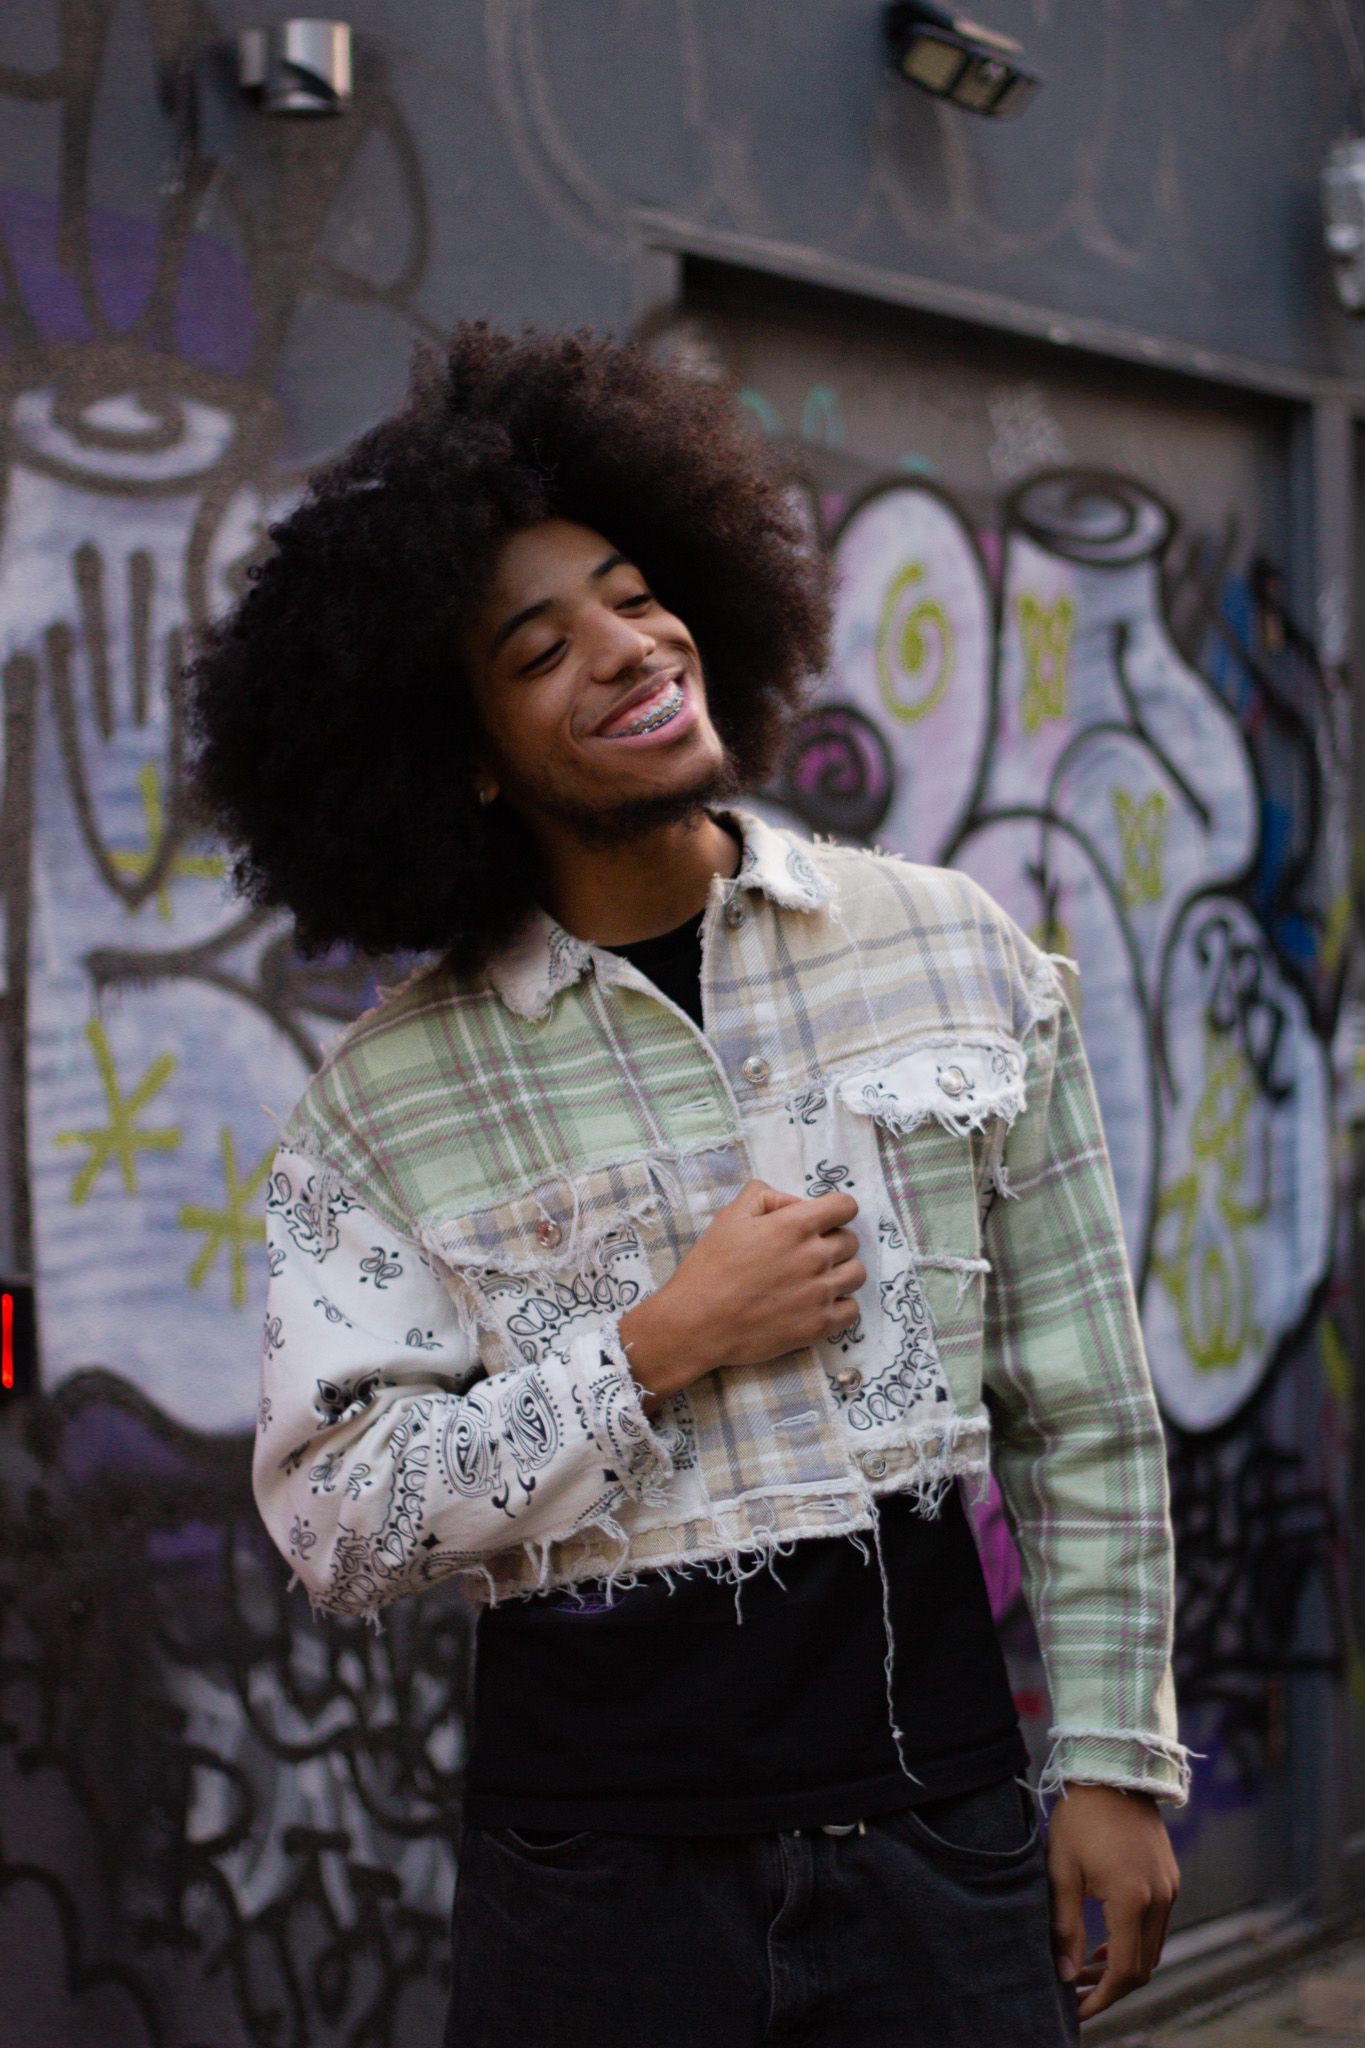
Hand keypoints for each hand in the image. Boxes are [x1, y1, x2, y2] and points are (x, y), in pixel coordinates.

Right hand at [619, 1180, 865, 1404]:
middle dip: (833, 1241)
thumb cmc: (710, 1268)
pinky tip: (818, 1304)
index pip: (846, 1205)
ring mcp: (821, 1293)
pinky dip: (840, 1305)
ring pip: (857, 1274)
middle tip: (806, 1253)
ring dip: (841, 1272)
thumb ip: (764, 1196)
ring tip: (815, 1280)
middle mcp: (815, 1256)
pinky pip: (852, 1310)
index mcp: (796, 1225)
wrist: (698, 1323)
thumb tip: (792, 1203)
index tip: (821, 1220)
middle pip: (851, 1240)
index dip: (835, 1210)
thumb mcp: (729, 1217)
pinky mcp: (819, 1325)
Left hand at [1047, 1783, 1179, 2020]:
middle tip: (1077, 1989)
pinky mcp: (1170, 1878)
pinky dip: (1135, 1942)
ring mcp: (1169, 1888)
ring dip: (1124, 1965)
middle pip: (1143, 1967)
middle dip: (1111, 1986)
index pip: (1125, 1971)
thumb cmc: (1081, 1818)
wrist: (1113, 1770)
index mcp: (1132, 1900)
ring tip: (1087, 1967)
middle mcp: (1160, 1900)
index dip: (1102, 1997)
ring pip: (1153, 1949)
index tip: (1077, 2006)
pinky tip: (1107, 1940)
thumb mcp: (1062, 1871)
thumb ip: (1065, 1926)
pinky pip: (1156, 1926)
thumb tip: (1066, 1973)